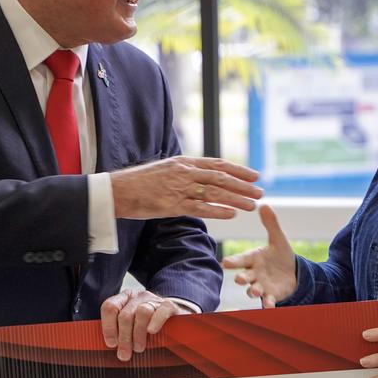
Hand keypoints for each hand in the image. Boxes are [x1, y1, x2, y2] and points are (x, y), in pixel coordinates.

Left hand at [100, 289, 185, 361]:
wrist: (175, 318)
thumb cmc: (148, 326)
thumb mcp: (131, 326)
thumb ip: (119, 333)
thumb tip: (111, 348)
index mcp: (125, 299)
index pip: (110, 307)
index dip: (108, 327)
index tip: (112, 344)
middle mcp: (138, 297)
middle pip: (125, 315)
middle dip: (124, 337)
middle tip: (125, 354)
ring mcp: (154, 300)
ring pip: (141, 312)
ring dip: (138, 334)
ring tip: (139, 348)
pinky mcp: (169, 305)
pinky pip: (161, 310)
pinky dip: (156, 321)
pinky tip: (152, 332)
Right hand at [110, 156, 261, 219]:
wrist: (117, 190)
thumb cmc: (139, 182)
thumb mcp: (165, 169)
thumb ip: (184, 172)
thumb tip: (201, 177)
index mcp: (184, 162)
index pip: (218, 164)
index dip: (239, 170)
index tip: (255, 175)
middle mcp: (185, 172)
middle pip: (222, 178)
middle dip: (244, 185)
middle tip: (260, 192)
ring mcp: (179, 188)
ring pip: (215, 193)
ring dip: (236, 199)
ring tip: (252, 205)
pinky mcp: (172, 205)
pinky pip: (200, 208)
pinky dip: (217, 211)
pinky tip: (231, 214)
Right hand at [221, 205, 296, 307]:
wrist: (293, 273)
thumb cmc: (280, 256)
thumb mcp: (278, 239)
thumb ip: (271, 224)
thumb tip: (264, 204)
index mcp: (253, 259)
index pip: (241, 259)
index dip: (234, 261)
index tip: (226, 262)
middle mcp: (254, 274)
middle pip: (244, 276)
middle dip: (241, 278)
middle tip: (239, 279)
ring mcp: (261, 286)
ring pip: (253, 289)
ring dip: (253, 290)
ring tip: (254, 291)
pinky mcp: (271, 295)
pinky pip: (267, 300)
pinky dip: (267, 303)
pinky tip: (269, 305)